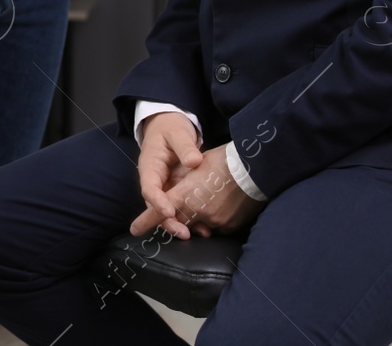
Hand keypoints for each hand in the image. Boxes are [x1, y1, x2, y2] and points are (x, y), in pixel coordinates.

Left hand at [130, 144, 264, 239]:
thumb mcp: (197, 166)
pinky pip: (214, 227)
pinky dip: (211, 220)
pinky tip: (219, 206)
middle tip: (174, 214)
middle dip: (174, 219)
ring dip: (195, 218)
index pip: (160, 211)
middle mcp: (197, 211)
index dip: (145, 221)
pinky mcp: (228, 226)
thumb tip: (178, 189)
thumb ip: (184, 181)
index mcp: (186, 194)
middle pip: (178, 221)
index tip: (134, 229)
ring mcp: (214, 221)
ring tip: (206, 201)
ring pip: (196, 226)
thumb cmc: (225, 160)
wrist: (257, 168)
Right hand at [131, 112, 204, 238]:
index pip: (149, 188)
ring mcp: (165, 186)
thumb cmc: (171, 127)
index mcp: (149, 166)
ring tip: (196, 233)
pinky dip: (189, 216)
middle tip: (183, 233)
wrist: (169, 125)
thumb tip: (194, 162)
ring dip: (179, 222)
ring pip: (168, 209)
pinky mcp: (176, 189)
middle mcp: (155, 180)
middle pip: (156, 205)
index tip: (170, 211)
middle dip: (168, 221)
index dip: (158, 202)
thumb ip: (185, 147)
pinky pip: (180, 205)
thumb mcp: (177, 133)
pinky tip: (203, 227)